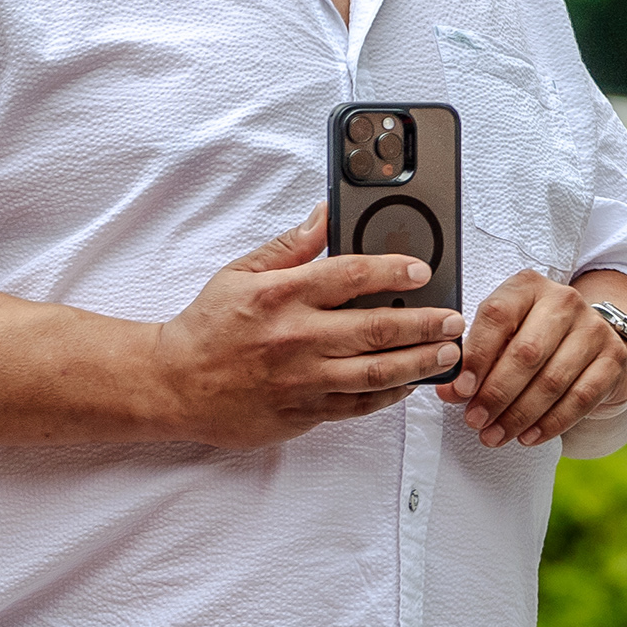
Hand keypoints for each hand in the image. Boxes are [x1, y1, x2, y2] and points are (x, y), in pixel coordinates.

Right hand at [150, 206, 468, 447]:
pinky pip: (360, 405)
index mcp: (279, 295)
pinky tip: (408, 383)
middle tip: (452, 318)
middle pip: (377, 327)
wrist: (174, 385)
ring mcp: (303, 379)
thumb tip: (325, 214)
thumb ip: (289, 247)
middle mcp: (296, 337)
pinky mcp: (305, 412)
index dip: (393, 270)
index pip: (349, 275)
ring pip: (378, 372)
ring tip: (447, 352)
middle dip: (425, 322)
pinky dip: (390, 395)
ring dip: (420, 361)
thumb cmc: (207, 327)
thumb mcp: (239, 273)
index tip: (421, 271)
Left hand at [436, 270, 626, 447]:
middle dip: (496, 394)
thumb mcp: (502, 336)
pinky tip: (529, 437)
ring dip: (520, 415)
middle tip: (475, 421)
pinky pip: (581, 399)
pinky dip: (551, 423)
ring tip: (496, 435)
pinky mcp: (615, 360)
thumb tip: (450, 391)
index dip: (476, 356)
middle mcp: (564, 301)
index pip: (497, 316)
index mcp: (527, 286)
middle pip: (526, 353)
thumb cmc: (532, 336)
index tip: (460, 390)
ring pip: (552, 380)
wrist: (591, 341)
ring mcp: (594, 329)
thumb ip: (475, 359)